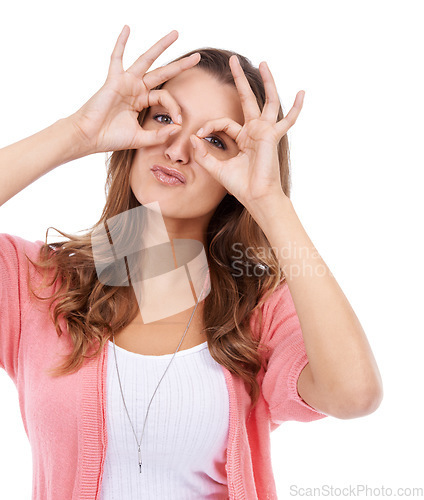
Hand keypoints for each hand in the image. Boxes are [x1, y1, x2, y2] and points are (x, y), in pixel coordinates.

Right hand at [68, 25, 199, 154]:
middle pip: (162, 72)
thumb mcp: (140, 138)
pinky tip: (127, 28)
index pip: (165, 97)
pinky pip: (117, 58)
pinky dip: (121, 43)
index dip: (174, 108)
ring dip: (161, 46)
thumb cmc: (111, 138)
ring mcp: (126, 82)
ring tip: (175, 35)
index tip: (178, 123)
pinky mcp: (114, 80)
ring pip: (146, 60)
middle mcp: (135, 89)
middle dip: (180, 65)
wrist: (90, 137)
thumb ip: (159, 135)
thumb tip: (178, 128)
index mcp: (142, 101)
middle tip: (197, 58)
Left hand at [189, 56, 303, 207]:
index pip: (224, 122)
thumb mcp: (216, 168)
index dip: (209, 125)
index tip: (199, 135)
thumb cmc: (240, 185)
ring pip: (268, 101)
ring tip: (263, 63)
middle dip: (239, 80)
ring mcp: (266, 132)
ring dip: (266, 82)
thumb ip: (204, 154)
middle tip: (232, 60)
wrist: (255, 197)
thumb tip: (192, 137)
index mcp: (243, 138)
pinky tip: (302, 93)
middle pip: (248, 99)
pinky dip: (296, 108)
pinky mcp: (272, 136)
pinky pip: (288, 120)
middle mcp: (256, 131)